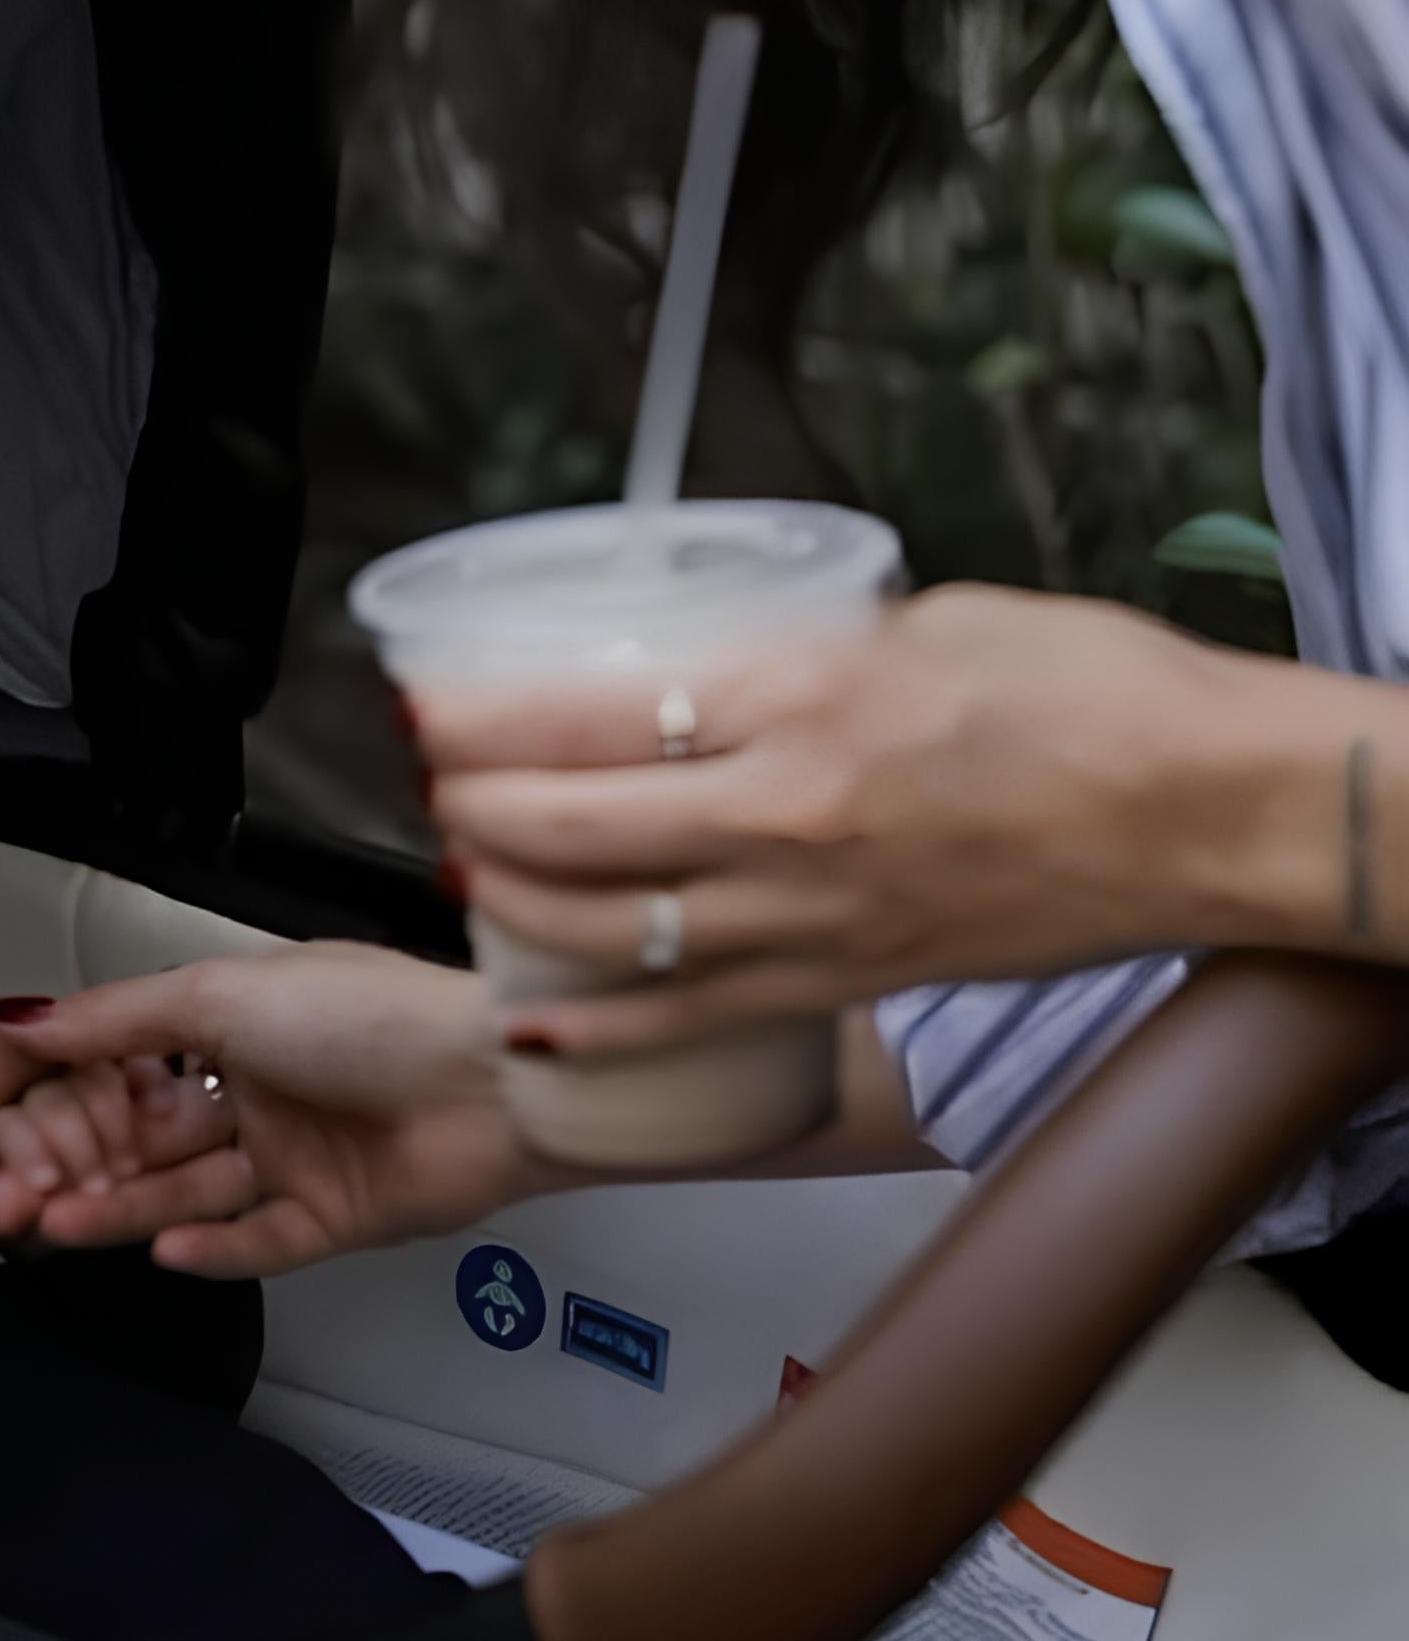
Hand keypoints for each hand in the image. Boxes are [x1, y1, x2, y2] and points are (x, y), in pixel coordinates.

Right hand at [0, 944, 545, 1275]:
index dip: (26, 1082)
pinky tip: (158, 1249)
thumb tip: (7, 1019)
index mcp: (224, 1021)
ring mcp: (289, 1156)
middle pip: (130, 1134)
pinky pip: (254, 1241)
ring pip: (178, 1189)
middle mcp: (251, 1086)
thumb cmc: (365, 1015)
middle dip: (59, 1159)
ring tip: (47, 1224)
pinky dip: (207, 1248)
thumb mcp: (219, 996)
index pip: (101, 1055)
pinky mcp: (331, 1219)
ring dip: (112, 1206)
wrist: (502, 1078)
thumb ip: (110, 1021)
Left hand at [421, 583, 1310, 1058]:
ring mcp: (810, 915)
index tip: (428, 708)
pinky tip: (528, 1012)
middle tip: (432, 781)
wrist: (1212, 811)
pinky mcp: (843, 981)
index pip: (588, 715)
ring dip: (513, 898)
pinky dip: (593, 1020)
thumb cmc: (1098, 696)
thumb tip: (729, 665)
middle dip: (472, 804)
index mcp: (803, 699)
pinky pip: (685, 1015)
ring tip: (466, 867)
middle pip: (570, 824)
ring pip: (605, 926)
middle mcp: (786, 818)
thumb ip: (808, 651)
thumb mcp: (925, 619)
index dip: (481, 720)